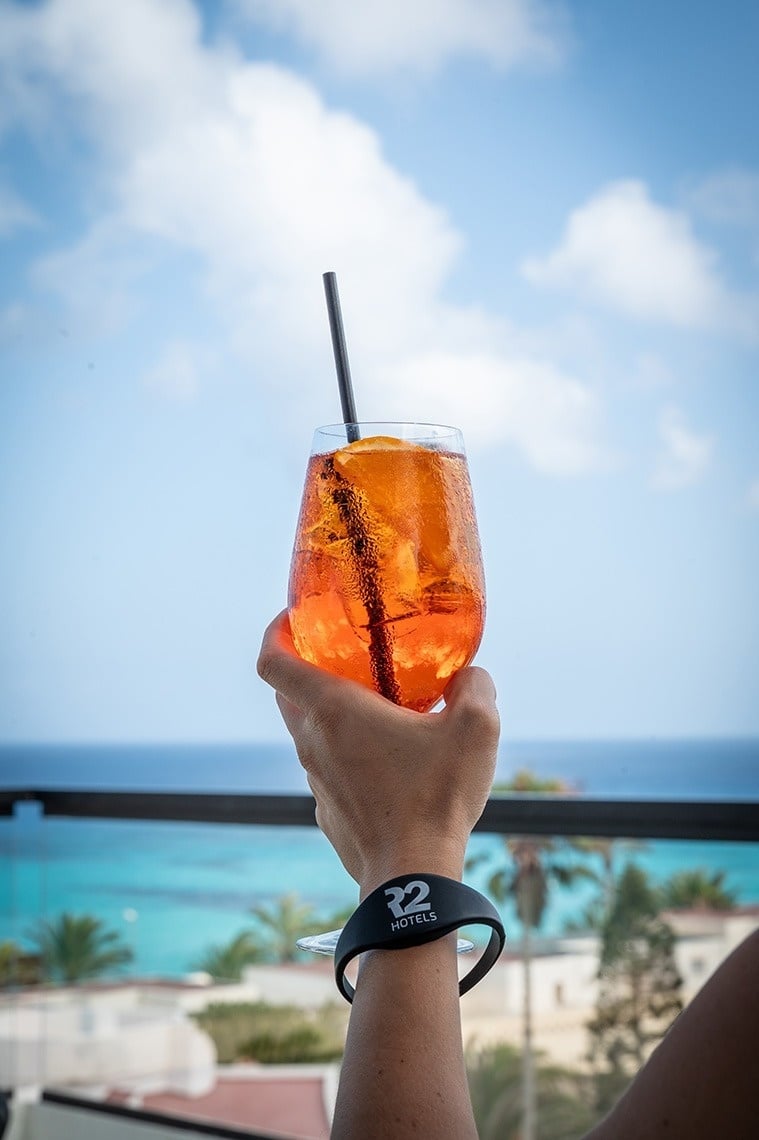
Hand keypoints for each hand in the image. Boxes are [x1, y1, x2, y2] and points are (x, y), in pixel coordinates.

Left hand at [257, 611, 499, 895]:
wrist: (413, 878)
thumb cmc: (437, 798)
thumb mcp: (477, 727)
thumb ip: (475, 686)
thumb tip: (471, 676)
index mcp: (333, 710)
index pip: (273, 659)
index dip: (276, 630)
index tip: (296, 618)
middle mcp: (312, 741)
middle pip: (288, 693)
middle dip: (308, 668)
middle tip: (349, 658)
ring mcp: (315, 780)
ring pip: (309, 733)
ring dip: (332, 716)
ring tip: (380, 713)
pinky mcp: (327, 812)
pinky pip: (328, 770)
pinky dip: (346, 756)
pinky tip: (388, 764)